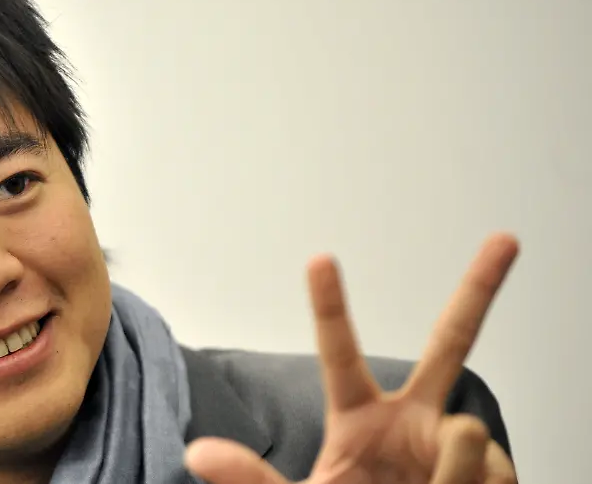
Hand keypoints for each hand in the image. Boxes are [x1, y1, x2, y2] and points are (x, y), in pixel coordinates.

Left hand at [185, 233, 519, 483]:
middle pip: (449, 345)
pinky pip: (491, 468)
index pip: (340, 354)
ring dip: (450, 474)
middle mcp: (412, 420)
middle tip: (504, 242)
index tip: (319, 258)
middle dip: (479, 289)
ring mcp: (453, 444)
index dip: (331, 305)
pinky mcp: (495, 472)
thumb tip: (198, 453)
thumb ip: (252, 477)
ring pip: (465, 434)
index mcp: (358, 419)